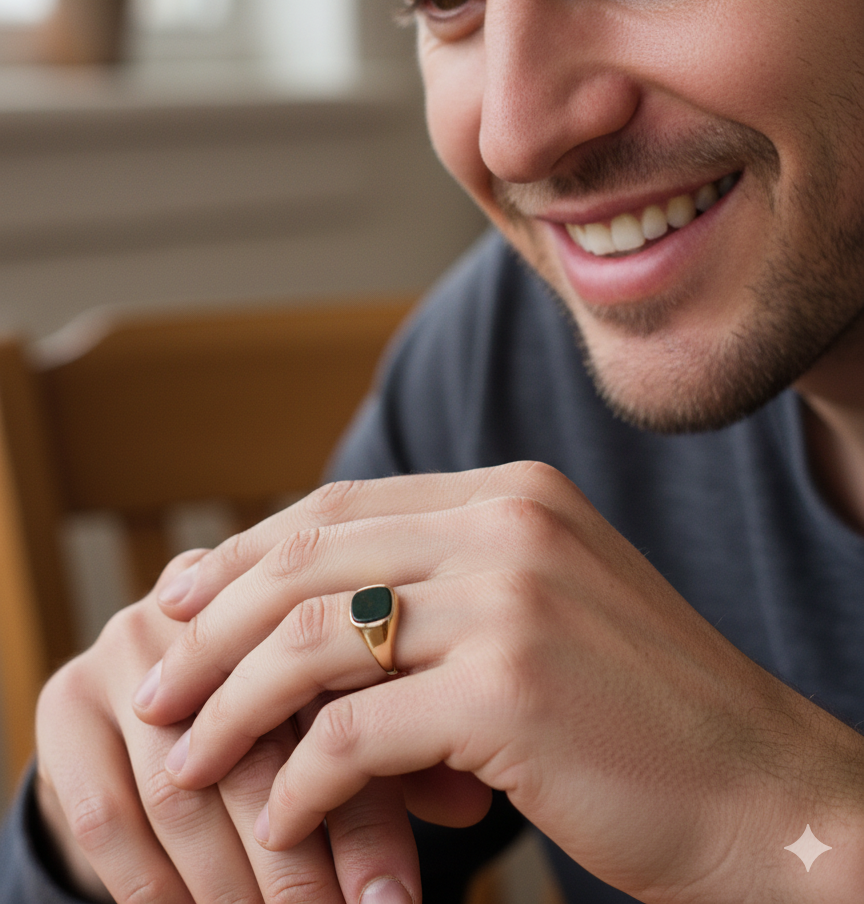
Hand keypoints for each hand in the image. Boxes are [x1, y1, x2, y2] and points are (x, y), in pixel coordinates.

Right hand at [36, 550, 420, 903]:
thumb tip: (471, 798)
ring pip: (179, 789)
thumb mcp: (351, 720)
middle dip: (302, 859)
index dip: (363, 801)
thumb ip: (405, 749)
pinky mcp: (64, 700)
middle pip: (256, 739)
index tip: (397, 900)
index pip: (326, 692)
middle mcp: (200, 602)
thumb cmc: (292, 715)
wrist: (173, 710)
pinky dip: (152, 891)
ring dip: (234, 886)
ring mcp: (123, 642)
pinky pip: (106, 816)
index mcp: (281, 587)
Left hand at [140, 463, 863, 902]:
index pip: (338, 506)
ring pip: (314, 641)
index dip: (244, 554)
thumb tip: (309, 616)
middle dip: (212, 627)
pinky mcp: (509, 690)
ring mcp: (511, 598)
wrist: (757, 786)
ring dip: (232, 706)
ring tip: (185, 760)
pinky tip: (280, 821)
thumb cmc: (640, 713)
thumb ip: (441, 588)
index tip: (179, 603)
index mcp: (512, 494)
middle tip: (156, 688)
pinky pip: (355, 734)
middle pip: (308, 558)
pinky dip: (300, 782)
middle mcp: (507, 524)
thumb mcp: (538, 613)